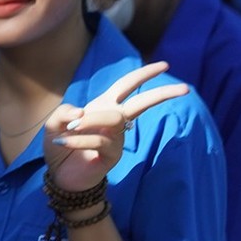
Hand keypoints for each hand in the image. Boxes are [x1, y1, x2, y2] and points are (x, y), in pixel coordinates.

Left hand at [45, 62, 189, 193]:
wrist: (60, 175)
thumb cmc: (61, 145)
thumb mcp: (55, 124)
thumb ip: (63, 113)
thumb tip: (80, 113)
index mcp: (103, 106)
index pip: (126, 86)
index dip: (143, 75)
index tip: (166, 65)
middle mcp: (114, 120)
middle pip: (141, 103)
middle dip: (161, 94)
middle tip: (186, 89)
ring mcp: (117, 138)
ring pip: (113, 119)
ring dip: (90, 120)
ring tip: (69, 128)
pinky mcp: (113, 155)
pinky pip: (100, 140)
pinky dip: (79, 140)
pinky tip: (63, 142)